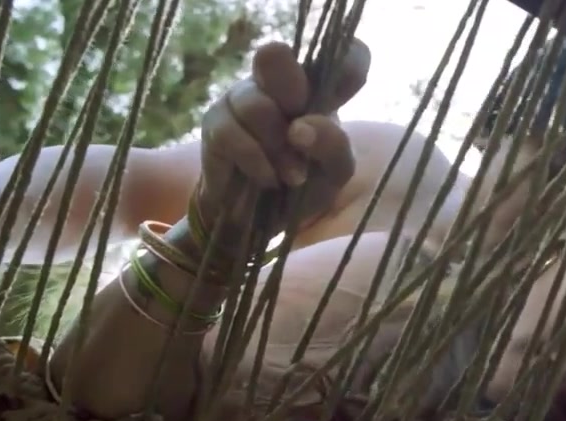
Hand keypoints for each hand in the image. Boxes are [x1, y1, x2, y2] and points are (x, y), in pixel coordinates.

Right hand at [196, 39, 369, 254]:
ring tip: (291, 176)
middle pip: (275, 56)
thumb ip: (333, 147)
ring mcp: (244, 96)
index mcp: (320, 89)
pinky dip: (256, 163)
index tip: (341, 96)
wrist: (259, 221)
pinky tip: (267, 179)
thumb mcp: (332, 175)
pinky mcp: (216, 121)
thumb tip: (300, 127)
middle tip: (298, 135)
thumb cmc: (304, 188)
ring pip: (256, 105)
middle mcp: (280, 83)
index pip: (343, 54)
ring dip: (276, 149)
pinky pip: (233, 134)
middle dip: (289, 95)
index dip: (349, 59)